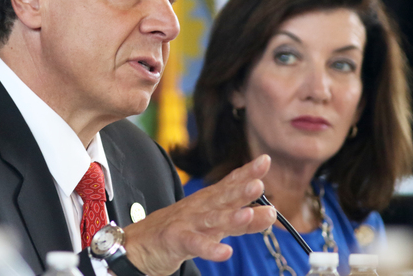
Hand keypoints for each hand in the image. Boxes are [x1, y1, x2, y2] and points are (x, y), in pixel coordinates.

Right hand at [123, 154, 275, 275]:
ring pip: (211, 219)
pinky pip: (194, 244)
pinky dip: (209, 248)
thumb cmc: (180, 231)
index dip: (247, 172)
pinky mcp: (175, 240)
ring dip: (230, 216)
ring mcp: (187, 223)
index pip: (230, 184)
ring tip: (249, 213)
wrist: (139, 244)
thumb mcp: (214, 225)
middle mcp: (199, 208)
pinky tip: (225, 252)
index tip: (265, 160)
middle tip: (259, 183)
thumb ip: (243, 221)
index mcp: (208, 201)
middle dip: (240, 189)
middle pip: (222, 197)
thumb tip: (272, 212)